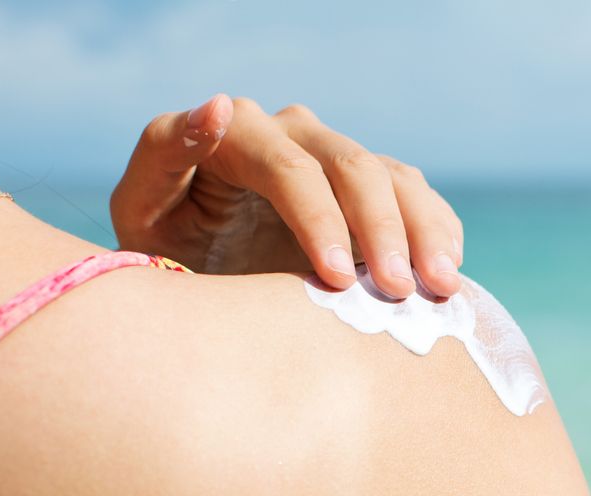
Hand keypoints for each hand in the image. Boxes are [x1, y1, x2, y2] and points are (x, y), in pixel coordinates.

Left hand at [110, 94, 463, 295]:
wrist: (207, 286)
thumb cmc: (166, 254)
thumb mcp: (143, 215)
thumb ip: (166, 158)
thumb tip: (219, 107)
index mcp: (234, 135)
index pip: (288, 167)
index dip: (319, 220)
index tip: (338, 278)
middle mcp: (291, 133)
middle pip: (352, 167)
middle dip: (380, 231)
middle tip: (396, 292)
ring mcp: (336, 157)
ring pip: (394, 178)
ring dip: (422, 234)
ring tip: (439, 289)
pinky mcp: (372, 187)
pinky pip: (417, 196)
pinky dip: (437, 233)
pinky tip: (447, 276)